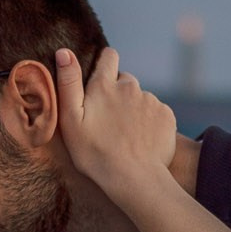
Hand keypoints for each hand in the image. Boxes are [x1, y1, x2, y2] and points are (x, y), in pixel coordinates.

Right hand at [53, 46, 175, 199]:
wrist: (134, 179)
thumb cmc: (95, 154)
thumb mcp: (71, 120)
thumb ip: (68, 84)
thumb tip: (64, 52)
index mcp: (104, 86)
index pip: (109, 56)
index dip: (105, 63)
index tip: (100, 79)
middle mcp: (130, 87)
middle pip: (125, 80)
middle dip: (118, 93)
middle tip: (109, 120)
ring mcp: (151, 101)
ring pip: (140, 98)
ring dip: (133, 110)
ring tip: (125, 135)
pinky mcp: (166, 115)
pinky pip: (156, 112)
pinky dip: (149, 122)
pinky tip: (141, 140)